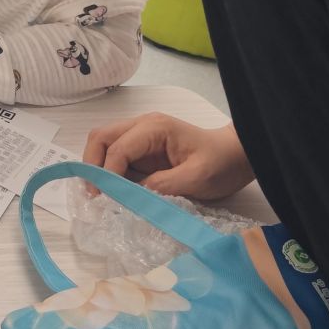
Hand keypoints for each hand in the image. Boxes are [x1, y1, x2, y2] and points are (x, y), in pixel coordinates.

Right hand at [82, 113, 253, 200]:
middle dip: (92, 165)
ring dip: (98, 169)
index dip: (108, 174)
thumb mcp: (197, 177)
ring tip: (103, 196)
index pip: (117, 148)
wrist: (236, 158)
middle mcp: (142, 127)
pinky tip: (115, 193)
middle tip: (95, 195)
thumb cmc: (220, 163)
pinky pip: (115, 159)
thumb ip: (164, 185)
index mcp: (154, 128)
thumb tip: (134, 195)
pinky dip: (109, 175)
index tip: (107, 200)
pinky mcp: (141, 153)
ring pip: (103, 146)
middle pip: (100, 138)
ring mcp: (140, 139)